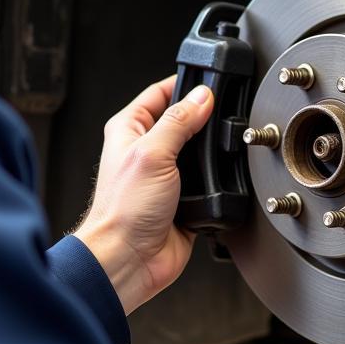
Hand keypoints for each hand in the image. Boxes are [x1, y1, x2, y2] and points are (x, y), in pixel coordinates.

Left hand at [72, 76, 213, 314]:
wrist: (128, 260)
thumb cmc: (122, 212)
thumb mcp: (152, 154)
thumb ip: (178, 121)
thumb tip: (202, 97)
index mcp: (130, 130)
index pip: (160, 93)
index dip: (183, 85)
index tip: (209, 83)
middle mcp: (147, 151)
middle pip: (184, 121)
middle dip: (205, 119)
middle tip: (222, 115)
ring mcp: (166, 176)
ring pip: (200, 152)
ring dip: (212, 152)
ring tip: (222, 148)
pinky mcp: (184, 200)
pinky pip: (209, 182)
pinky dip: (218, 181)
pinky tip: (222, 179)